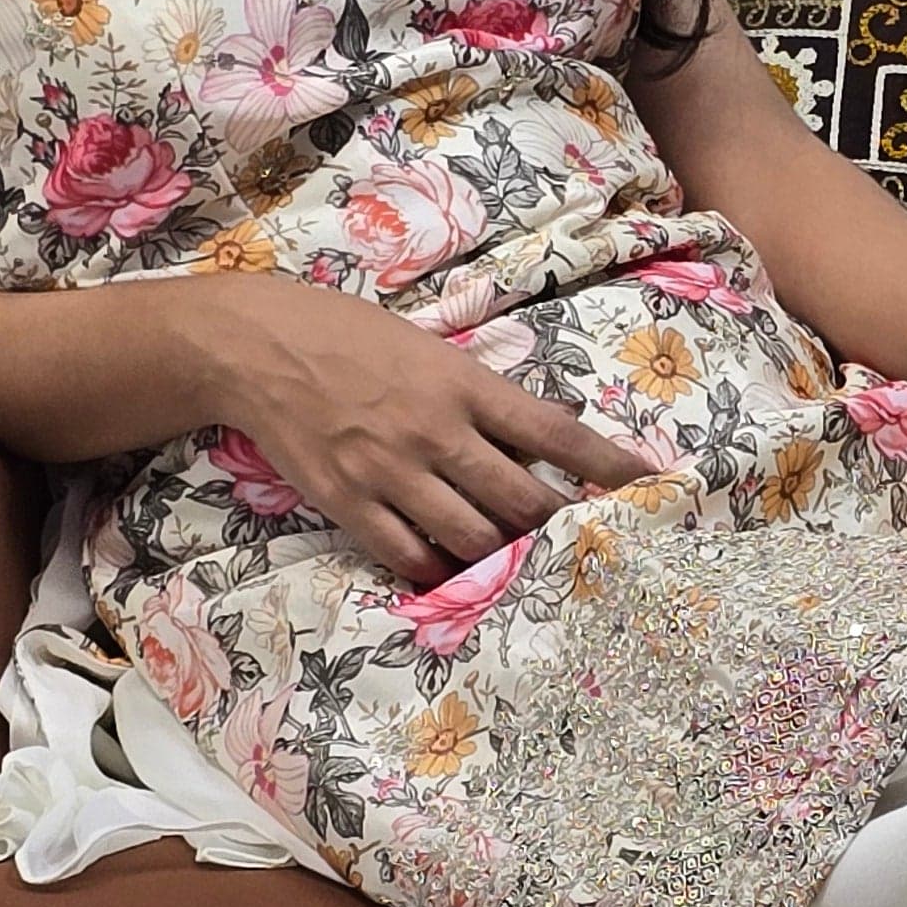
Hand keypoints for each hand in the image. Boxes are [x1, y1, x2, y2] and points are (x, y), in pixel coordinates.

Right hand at [205, 273, 651, 585]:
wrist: (258, 345)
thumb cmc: (349, 335)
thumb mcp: (430, 349)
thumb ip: (483, 394)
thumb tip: (542, 431)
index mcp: (463, 384)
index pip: (554, 432)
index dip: (606, 463)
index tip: (648, 483)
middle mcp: (435, 431)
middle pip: (523, 500)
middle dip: (560, 527)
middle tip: (580, 540)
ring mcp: (391, 472)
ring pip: (472, 537)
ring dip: (503, 556)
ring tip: (517, 559)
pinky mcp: (349, 502)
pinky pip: (409, 556)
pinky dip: (438, 570)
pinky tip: (451, 569)